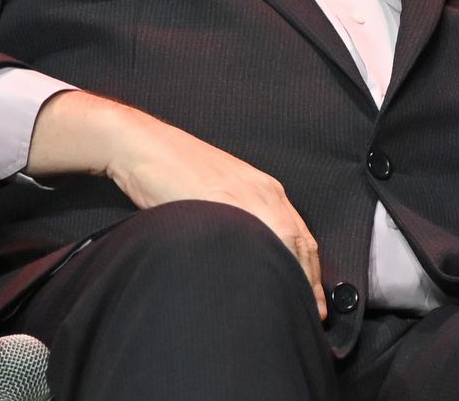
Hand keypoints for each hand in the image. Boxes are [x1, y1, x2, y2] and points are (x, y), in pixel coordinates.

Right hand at [27, 91, 327, 319]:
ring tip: (293, 306)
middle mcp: (264, 192)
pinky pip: (254, 242)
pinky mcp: (224, 205)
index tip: (313, 297)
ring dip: (293, 277)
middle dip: (309, 282)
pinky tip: (259, 286)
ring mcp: (247, 198)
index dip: (311, 270)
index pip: (301, 236)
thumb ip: (241, 218)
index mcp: (265, 190)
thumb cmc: (175, 169)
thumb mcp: (220, 194)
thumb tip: (251, 256)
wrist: (144, 146)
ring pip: (286, 244)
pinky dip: (263, 267)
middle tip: (314, 311)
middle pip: (301, 244)